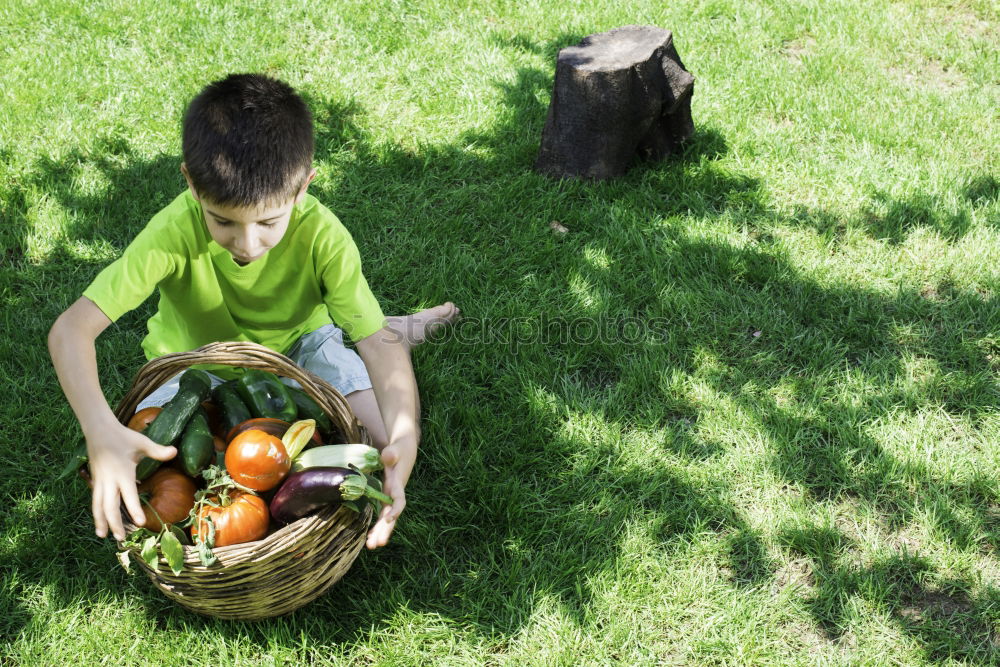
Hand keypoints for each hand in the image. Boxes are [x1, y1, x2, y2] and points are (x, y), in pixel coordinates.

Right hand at [85, 421, 176, 540]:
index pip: (129, 495)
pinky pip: (94, 500)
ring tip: (103, 536)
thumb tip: (175, 452)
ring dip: (101, 521)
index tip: (140, 523)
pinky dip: (96, 512)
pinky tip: (99, 522)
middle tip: (121, 539)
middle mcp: (109, 480)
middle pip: (110, 506)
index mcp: (122, 473)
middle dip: (115, 523)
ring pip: (98, 506)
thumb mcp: (141, 442)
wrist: (99, 430)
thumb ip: (158, 450)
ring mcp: (99, 481)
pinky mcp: (95, 481)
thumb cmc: (123, 437)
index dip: (134, 510)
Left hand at [366, 441, 413, 548]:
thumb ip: (392, 453)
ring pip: (386, 518)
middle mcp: (396, 494)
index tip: (388, 519)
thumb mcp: (396, 448)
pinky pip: (381, 514)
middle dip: (385, 530)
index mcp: (398, 484)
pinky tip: (369, 538)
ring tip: (371, 547)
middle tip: (378, 544)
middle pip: (392, 515)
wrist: (404, 450)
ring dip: (380, 532)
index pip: (399, 500)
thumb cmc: (399, 448)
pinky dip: (376, 526)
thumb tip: (387, 456)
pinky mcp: (386, 497)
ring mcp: (391, 497)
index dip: (395, 509)